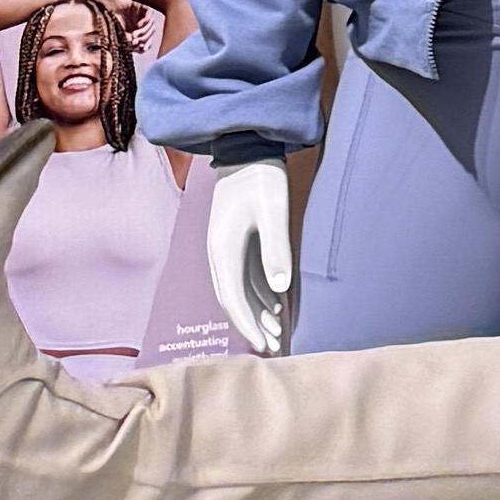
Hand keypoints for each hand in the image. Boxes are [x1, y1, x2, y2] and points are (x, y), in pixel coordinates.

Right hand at [206, 164, 291, 353]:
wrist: (246, 151)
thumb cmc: (262, 179)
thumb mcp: (274, 212)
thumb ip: (276, 250)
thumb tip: (280, 288)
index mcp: (223, 248)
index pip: (233, 297)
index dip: (247, 324)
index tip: (263, 345)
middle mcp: (219, 253)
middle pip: (232, 299)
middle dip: (251, 325)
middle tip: (273, 348)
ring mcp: (226, 248)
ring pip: (239, 290)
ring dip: (256, 312)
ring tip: (278, 334)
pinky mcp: (237, 243)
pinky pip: (246, 277)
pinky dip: (259, 295)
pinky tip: (276, 307)